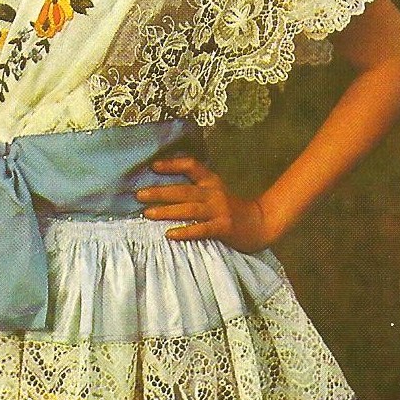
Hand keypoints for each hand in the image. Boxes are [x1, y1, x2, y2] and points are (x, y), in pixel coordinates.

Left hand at [136, 156, 273, 251]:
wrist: (260, 223)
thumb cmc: (231, 208)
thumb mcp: (215, 191)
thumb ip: (195, 188)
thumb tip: (164, 189)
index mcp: (211, 181)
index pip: (191, 166)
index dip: (172, 165)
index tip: (153, 167)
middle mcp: (213, 193)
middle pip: (183, 190)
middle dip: (159, 192)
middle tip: (139, 195)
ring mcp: (219, 210)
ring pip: (188, 209)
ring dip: (166, 211)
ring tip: (147, 214)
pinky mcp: (223, 227)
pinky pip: (201, 229)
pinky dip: (185, 232)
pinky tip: (170, 234)